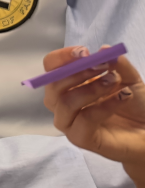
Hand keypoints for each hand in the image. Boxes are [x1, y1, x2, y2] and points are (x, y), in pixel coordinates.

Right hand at [42, 46, 144, 182]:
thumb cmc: (135, 105)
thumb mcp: (129, 79)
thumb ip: (118, 65)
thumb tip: (105, 49)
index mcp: (70, 85)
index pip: (51, 68)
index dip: (62, 58)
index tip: (84, 52)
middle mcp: (63, 103)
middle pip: (52, 85)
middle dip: (76, 72)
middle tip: (102, 65)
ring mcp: (70, 122)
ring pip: (65, 103)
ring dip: (90, 88)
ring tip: (115, 81)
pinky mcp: (80, 139)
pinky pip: (84, 120)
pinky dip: (104, 106)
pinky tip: (122, 98)